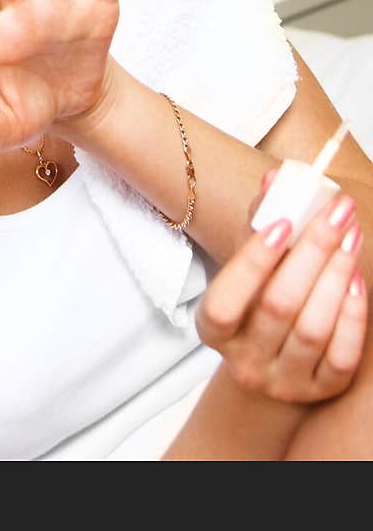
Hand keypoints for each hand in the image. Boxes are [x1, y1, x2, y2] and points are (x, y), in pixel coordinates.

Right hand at [195, 171, 367, 403]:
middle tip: (337, 212)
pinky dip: (352, 315)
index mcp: (214, 329)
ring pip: (312, 330)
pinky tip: (356, 278)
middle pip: (278, 306)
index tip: (283, 221)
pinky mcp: (318, 391)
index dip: (254, 262)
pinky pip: (340, 356)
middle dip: (312, 252)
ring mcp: (282, 380)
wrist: (270, 365)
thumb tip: (275, 179)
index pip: (226, 300)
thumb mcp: (245, 269)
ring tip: (351, 236)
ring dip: (335, 276)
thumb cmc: (255, 305)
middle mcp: (245, 361)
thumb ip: (257, 224)